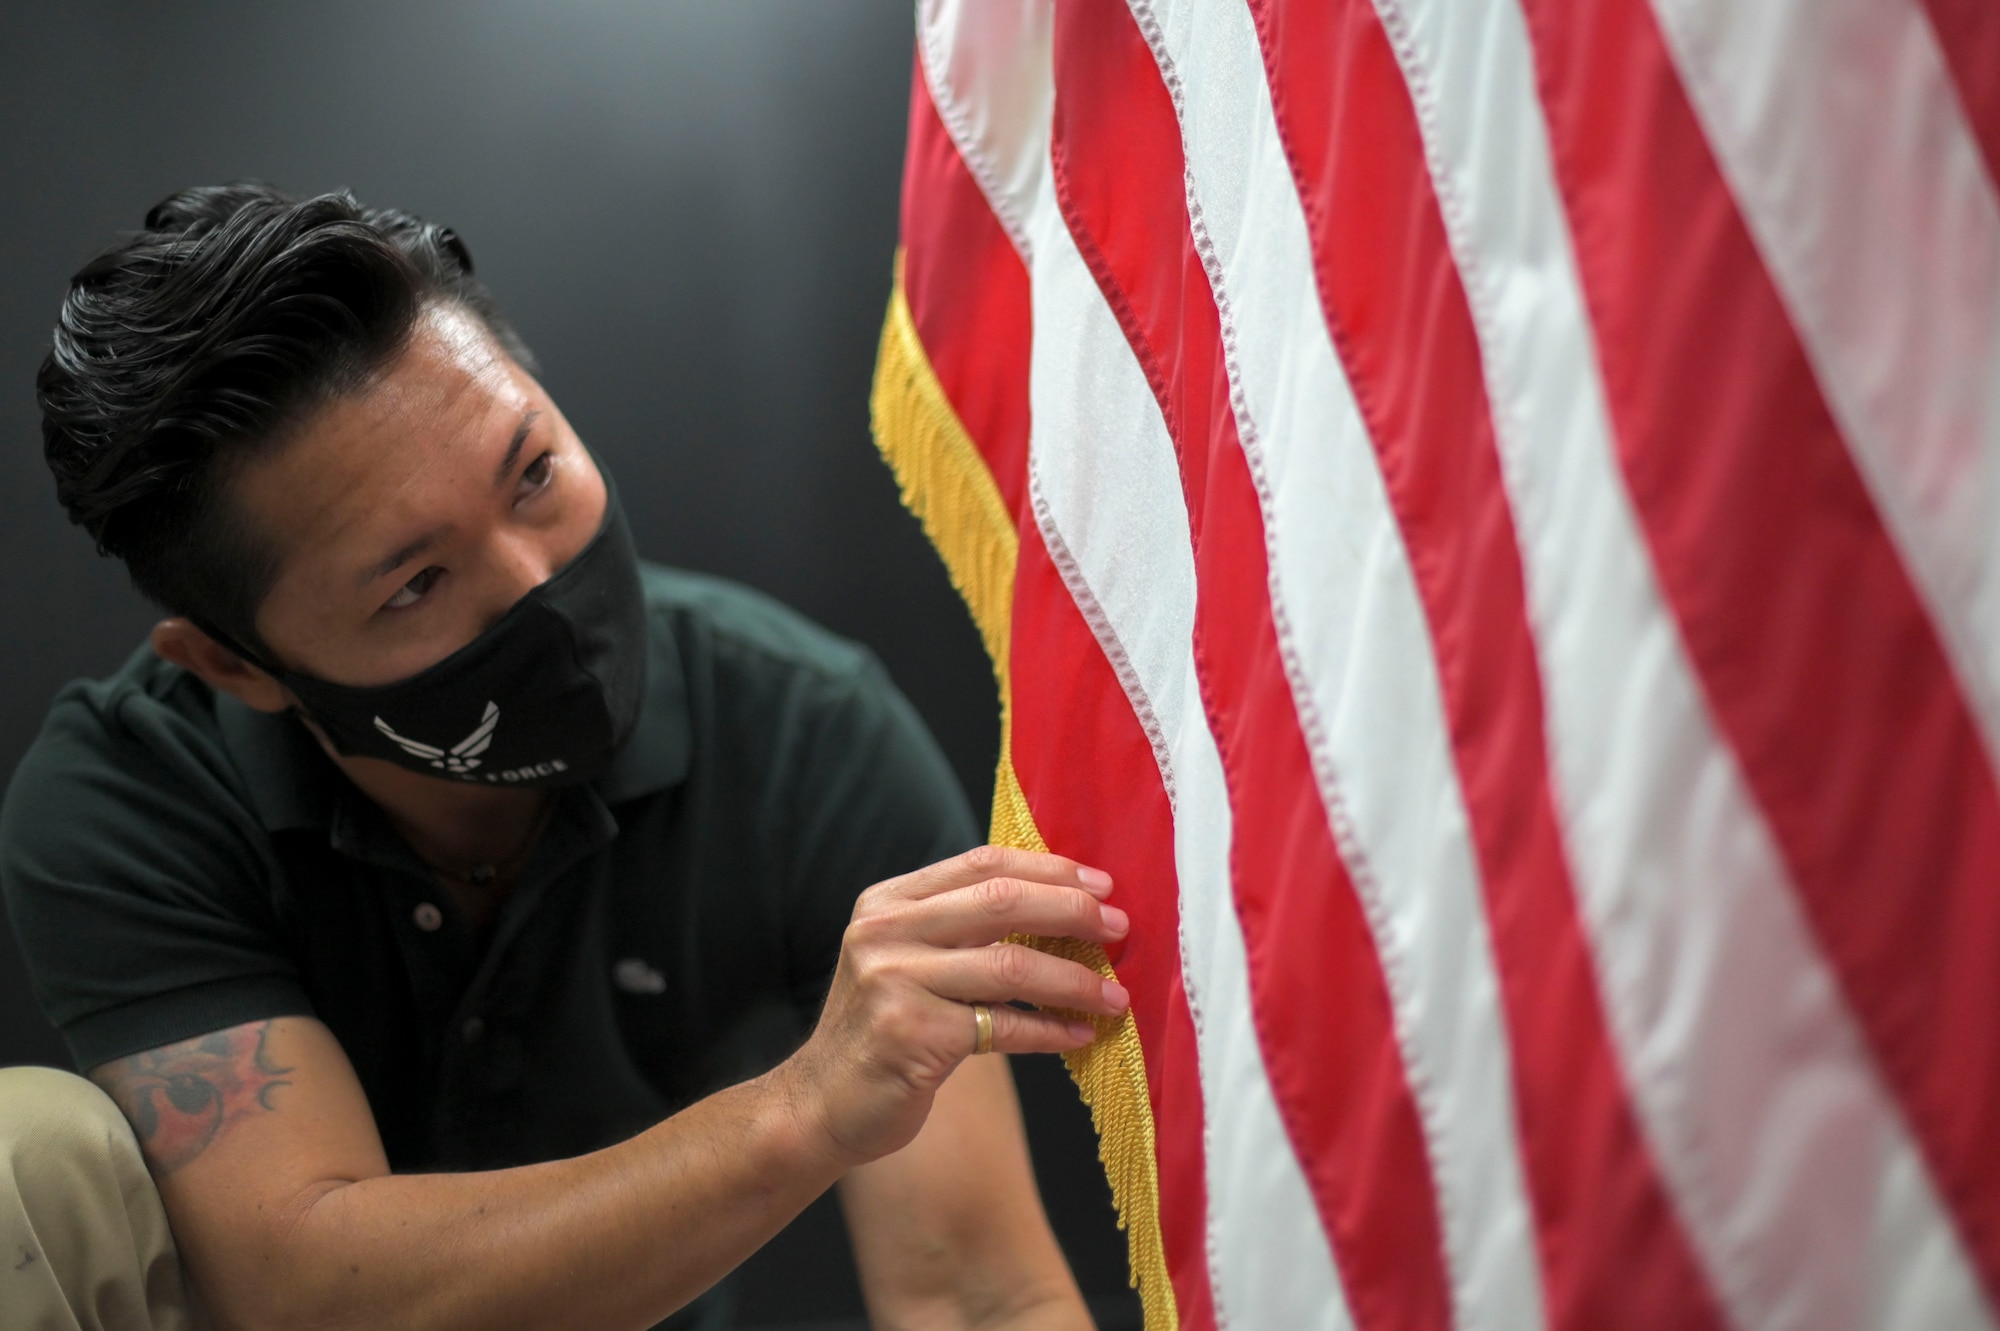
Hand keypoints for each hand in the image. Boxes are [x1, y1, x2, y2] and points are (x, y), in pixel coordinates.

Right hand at [778, 845, 1130, 1165]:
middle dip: (1072, 912)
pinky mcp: (913, 1035)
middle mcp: (886, 932)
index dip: (1049, 869)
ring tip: (1113, 995)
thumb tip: (1059, 906)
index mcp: (888, 902)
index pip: (982, 864)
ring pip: (1011, 965)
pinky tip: (1079, 1035)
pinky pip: (1004, 1025)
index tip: (1101, 886)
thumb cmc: (881, 1031)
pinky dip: (1050, 1030)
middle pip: (1002, 902)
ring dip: (1074, 980)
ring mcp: (894, 981)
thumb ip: (959, 928)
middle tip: (1118, 929)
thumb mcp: (905, 960)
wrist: (820, 1105)